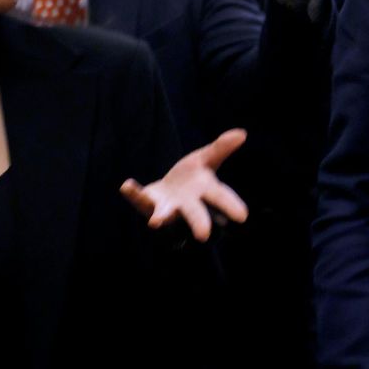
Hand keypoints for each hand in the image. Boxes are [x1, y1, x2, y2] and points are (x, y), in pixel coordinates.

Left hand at [120, 128, 248, 241]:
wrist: (169, 191)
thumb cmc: (193, 178)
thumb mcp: (206, 160)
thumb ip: (221, 148)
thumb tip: (242, 133)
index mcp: (204, 191)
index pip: (220, 197)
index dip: (231, 206)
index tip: (242, 216)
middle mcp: (186, 203)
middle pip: (194, 214)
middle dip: (198, 223)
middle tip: (203, 236)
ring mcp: (166, 206)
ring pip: (164, 214)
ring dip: (160, 216)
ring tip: (155, 222)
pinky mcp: (147, 202)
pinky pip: (138, 198)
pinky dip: (132, 192)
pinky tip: (126, 185)